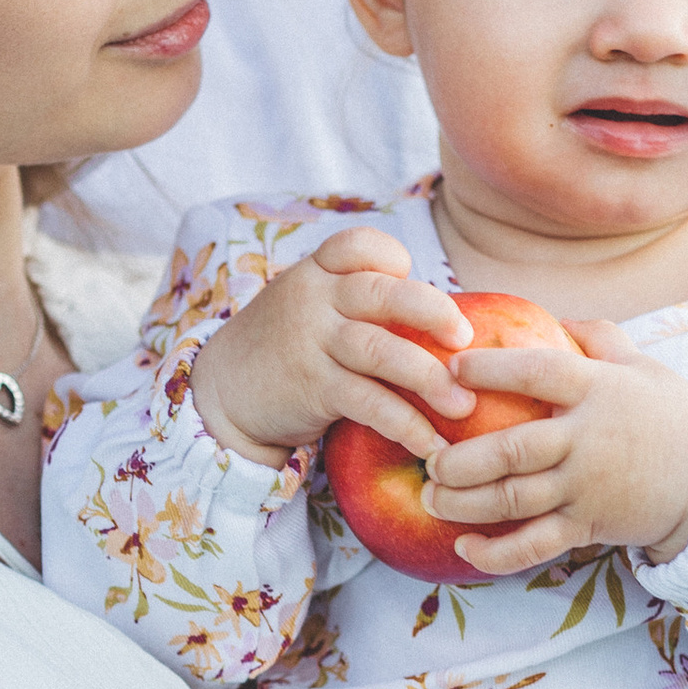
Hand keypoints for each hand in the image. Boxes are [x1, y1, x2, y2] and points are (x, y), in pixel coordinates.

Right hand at [190, 224, 474, 469]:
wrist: (221, 392)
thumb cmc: (287, 345)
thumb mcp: (312, 306)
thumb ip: (360, 298)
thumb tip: (441, 314)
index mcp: (317, 272)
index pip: (360, 246)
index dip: (393, 259)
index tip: (411, 277)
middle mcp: (315, 300)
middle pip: (383, 294)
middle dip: (434, 313)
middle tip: (466, 340)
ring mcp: (312, 344)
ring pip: (382, 351)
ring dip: (430, 378)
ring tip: (464, 404)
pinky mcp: (312, 389)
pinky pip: (369, 403)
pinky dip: (406, 424)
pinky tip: (431, 443)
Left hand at [423, 320, 687, 576]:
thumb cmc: (670, 415)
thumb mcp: (641, 366)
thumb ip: (599, 337)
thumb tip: (557, 314)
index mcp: (596, 390)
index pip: (537, 371)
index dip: (492, 368)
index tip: (452, 368)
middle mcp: (586, 439)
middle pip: (512, 449)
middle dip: (461, 458)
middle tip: (430, 458)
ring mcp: (585, 487)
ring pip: (513, 499)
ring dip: (464, 503)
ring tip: (431, 497)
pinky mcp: (588, 526)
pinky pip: (534, 545)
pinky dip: (497, 553)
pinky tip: (465, 548)